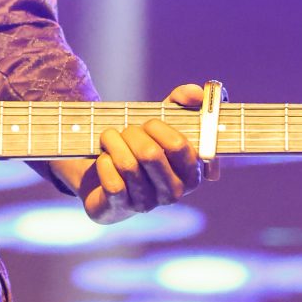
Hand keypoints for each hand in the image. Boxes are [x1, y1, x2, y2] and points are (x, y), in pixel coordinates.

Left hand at [67, 83, 208, 224]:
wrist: (106, 175)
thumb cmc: (141, 145)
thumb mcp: (163, 121)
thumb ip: (182, 102)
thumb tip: (197, 92)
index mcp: (191, 173)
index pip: (180, 147)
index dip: (159, 128)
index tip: (148, 123)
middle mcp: (174, 193)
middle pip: (150, 154)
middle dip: (132, 134)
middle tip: (125, 130)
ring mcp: (148, 204)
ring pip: (128, 165)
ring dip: (112, 143)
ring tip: (109, 138)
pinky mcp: (120, 208)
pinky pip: (112, 182)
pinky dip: (104, 163)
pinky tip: (104, 159)